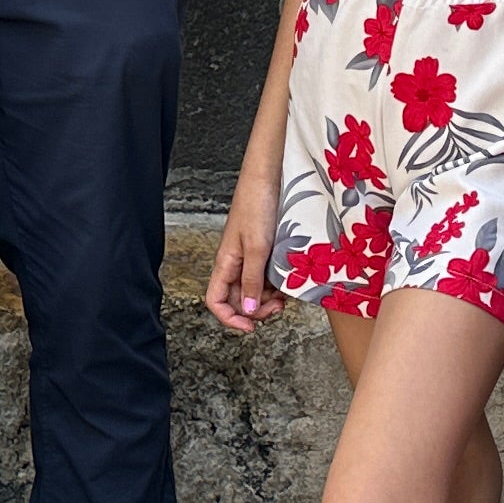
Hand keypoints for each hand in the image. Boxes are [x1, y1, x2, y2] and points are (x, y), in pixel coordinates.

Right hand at [202, 171, 279, 333]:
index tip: (251, 327)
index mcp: (225, 263)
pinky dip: (276, 283)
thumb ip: (251, 281)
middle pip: (236, 299)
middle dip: (255, 310)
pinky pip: (265, 275)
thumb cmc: (257, 204)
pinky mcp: (263, 249)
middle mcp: (234, 262)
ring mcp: (249, 256)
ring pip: (253, 289)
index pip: (215, 301)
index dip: (230, 318)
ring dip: (268, 298)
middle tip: (277, 308)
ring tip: (285, 295)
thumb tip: (247, 311)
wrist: (268, 175)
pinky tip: (288, 280)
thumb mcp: (257, 248)